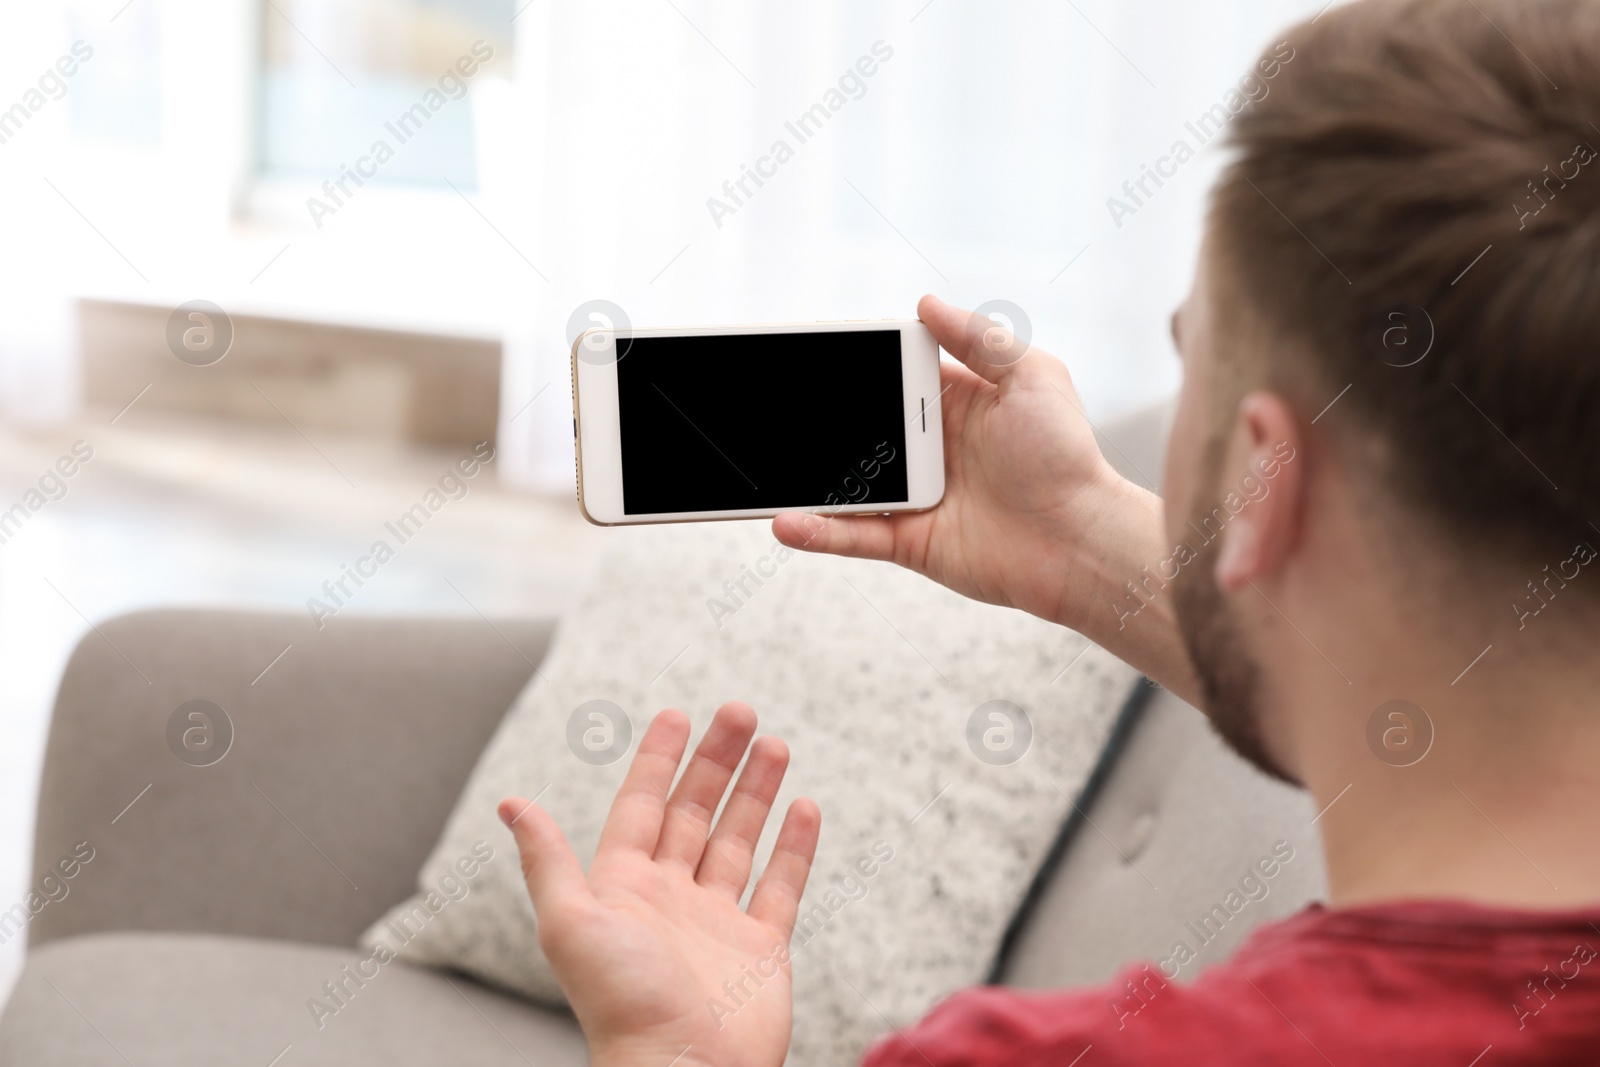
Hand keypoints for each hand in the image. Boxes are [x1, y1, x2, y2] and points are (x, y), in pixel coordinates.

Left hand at [499, 703, 819, 1066]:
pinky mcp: (761, 948)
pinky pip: (781, 886)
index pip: (642, 805)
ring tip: (774, 744)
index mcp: (624, 887)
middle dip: (716, 761)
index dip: (658, 760)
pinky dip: (793, 847)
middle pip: (695, 813)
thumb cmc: (620, 1004)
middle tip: (740, 712)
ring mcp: (717, 922)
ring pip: (739, 840)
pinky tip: (803, 807)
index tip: (677, 714)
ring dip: (755, 792)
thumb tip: (510, 803)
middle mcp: (670, 898)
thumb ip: (547, 859)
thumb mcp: (570, 923)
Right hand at [774, 295, 1195, 695]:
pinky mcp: (911, 542)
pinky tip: (785, 520)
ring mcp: (918, 496)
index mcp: (956, 404)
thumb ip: (978, 338)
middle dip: (817, 419)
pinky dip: (818, 531)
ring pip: (848, 482)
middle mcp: (932, 448)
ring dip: (805, 476)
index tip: (814, 351)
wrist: (1081, 541)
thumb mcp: (1031, 376)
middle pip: (860, 427)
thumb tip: (924, 303)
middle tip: (776, 408)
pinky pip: (854, 535)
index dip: (857, 364)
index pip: (892, 375)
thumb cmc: (1067, 456)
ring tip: (763, 466)